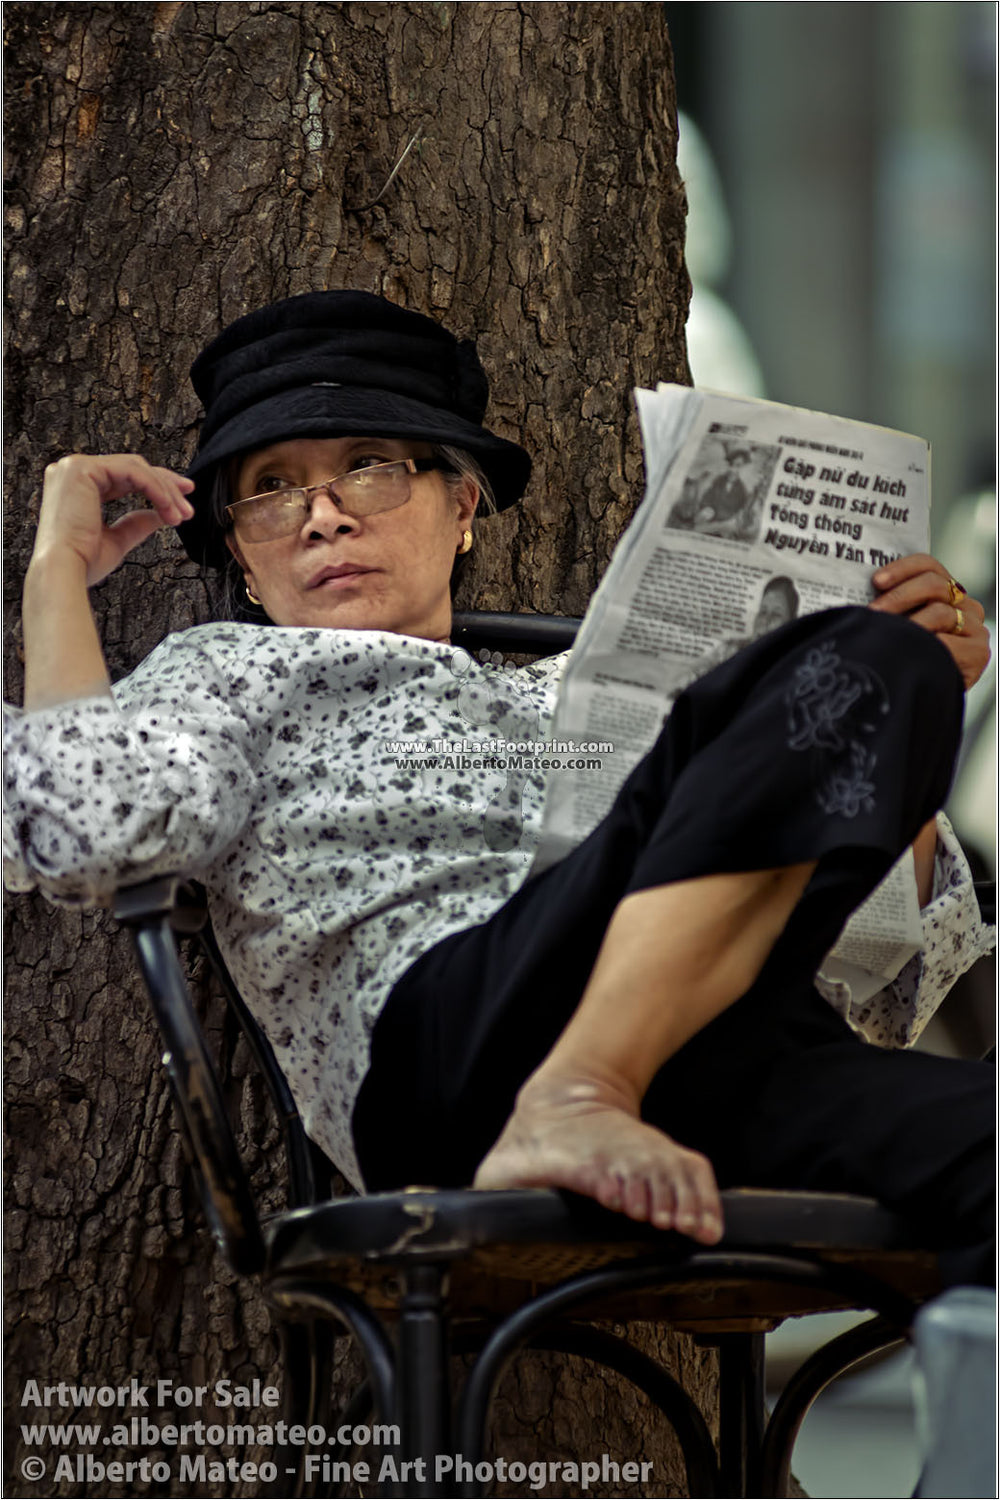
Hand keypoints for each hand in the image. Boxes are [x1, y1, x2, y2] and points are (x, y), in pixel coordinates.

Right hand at [30, 454, 194, 587]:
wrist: (65, 572)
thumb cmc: (82, 563)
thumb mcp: (118, 539)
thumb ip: (137, 523)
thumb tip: (160, 515)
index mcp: (76, 487)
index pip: (123, 476)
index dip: (156, 485)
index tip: (181, 499)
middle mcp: (71, 473)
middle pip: (132, 468)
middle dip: (166, 486)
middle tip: (188, 504)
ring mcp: (74, 467)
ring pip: (135, 468)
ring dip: (164, 491)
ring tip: (180, 514)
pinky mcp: (81, 469)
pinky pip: (132, 472)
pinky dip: (155, 489)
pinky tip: (167, 508)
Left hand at [868, 553, 989, 690]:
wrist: (924, 696)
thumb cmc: (909, 657)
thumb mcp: (901, 626)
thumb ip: (893, 608)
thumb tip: (860, 595)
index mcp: (947, 593)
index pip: (928, 566)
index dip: (902, 568)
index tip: (877, 581)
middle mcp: (964, 605)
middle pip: (934, 584)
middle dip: (899, 596)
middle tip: (874, 612)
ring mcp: (973, 627)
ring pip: (939, 612)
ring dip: (909, 624)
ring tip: (887, 635)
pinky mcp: (978, 651)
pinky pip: (947, 642)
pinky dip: (926, 645)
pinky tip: (910, 653)